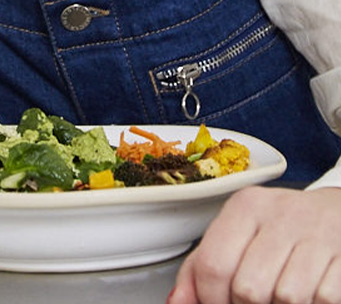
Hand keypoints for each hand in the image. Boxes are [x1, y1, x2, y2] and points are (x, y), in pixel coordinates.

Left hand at [169, 186, 340, 303]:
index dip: (210, 299)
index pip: (212, 265)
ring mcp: (314, 233)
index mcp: (245, 207)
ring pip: (285, 298)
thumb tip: (176, 302)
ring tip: (281, 294)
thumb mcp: (238, 236)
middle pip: (248, 289)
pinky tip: (310, 290)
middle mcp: (279, 214)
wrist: (337, 214)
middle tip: (254, 301)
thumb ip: (201, 268)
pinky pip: (322, 299)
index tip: (217, 303)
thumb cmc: (280, 231)